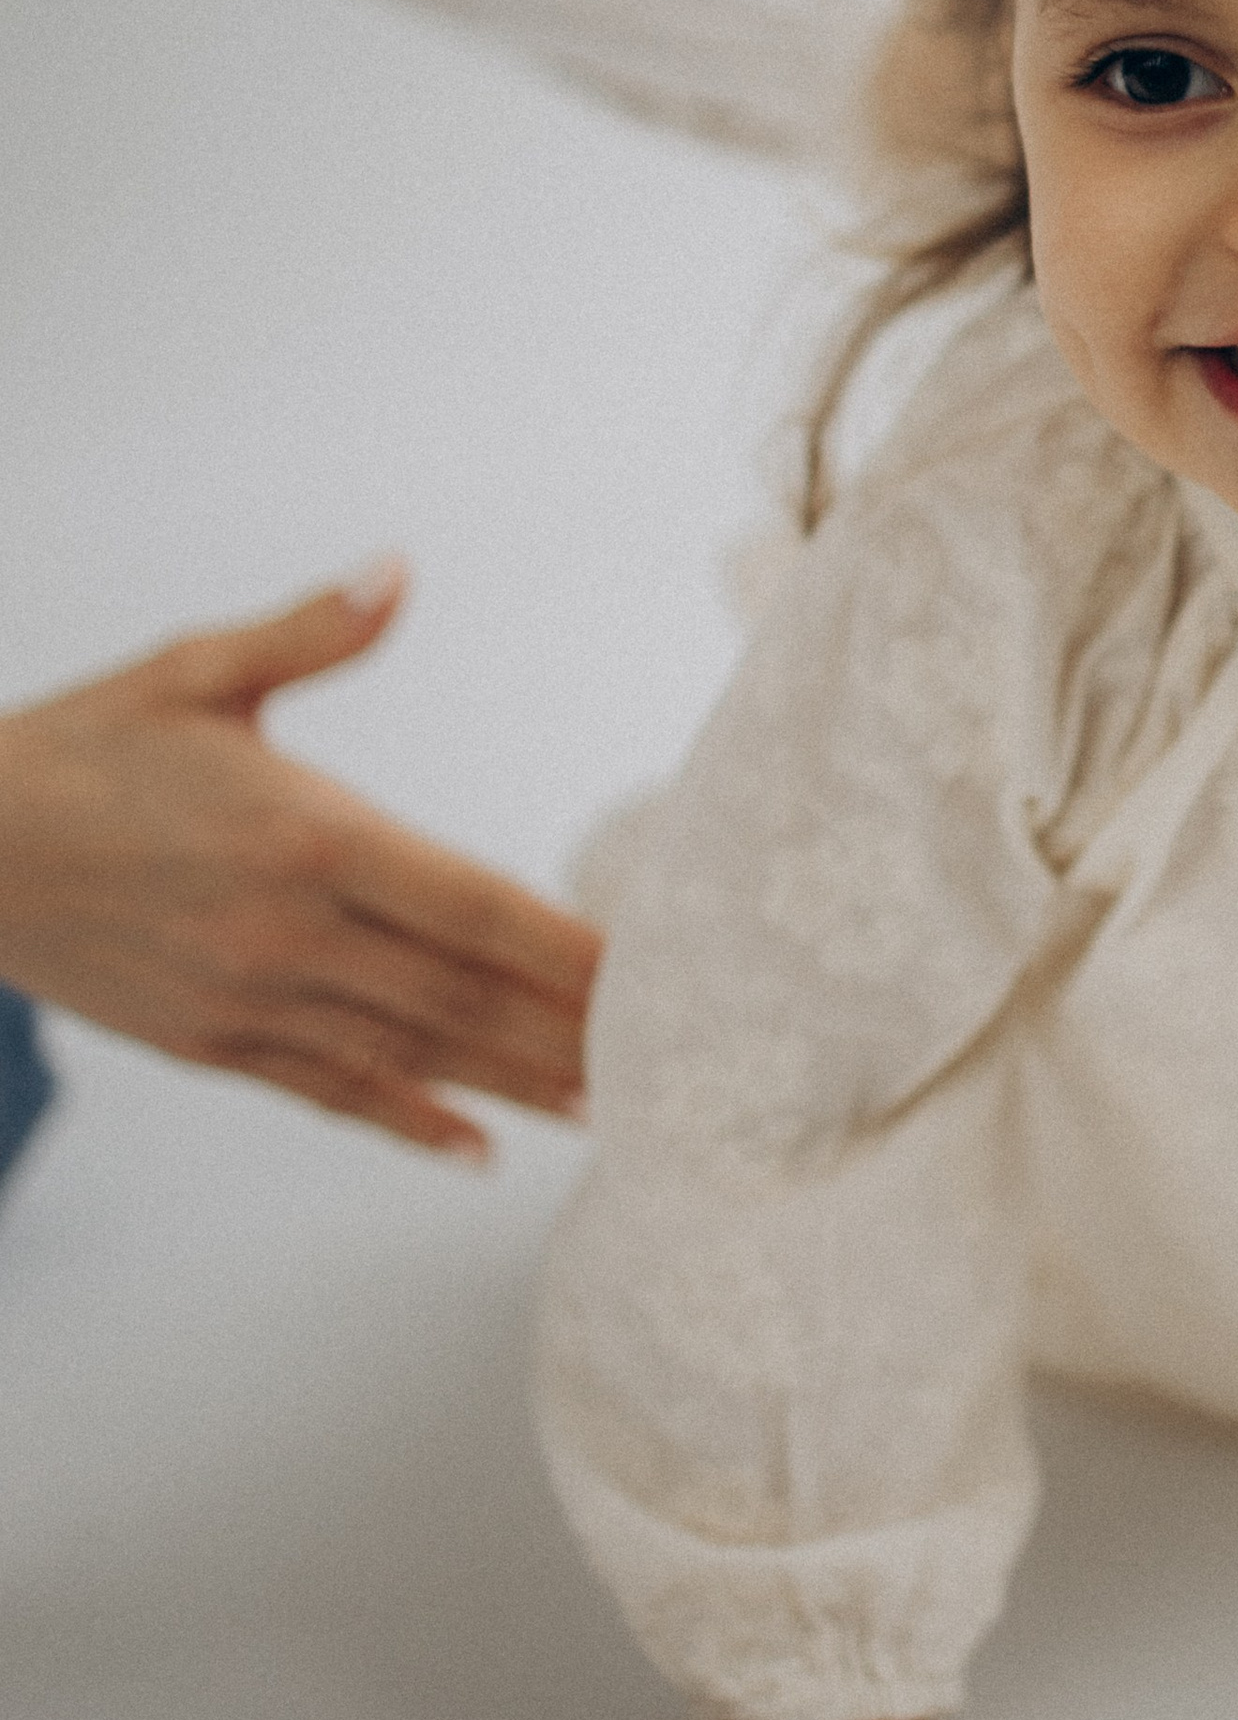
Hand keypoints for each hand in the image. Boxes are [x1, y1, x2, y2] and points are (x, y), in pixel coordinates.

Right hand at [0, 567, 598, 1154]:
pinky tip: (476, 1148)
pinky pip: (331, 1093)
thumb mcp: (194, 671)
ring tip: (610, 1111)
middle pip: (462, 993)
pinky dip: (409, 1122)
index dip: (566, 944)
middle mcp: (287, 932)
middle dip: (568, 1030)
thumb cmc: (84, 749)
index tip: (647, 966)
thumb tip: (398, 571)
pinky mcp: (212, 1044)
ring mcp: (249, 1001)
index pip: (471, 901)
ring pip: (412, 1055)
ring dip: (513, 1086)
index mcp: (305, 834)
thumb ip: (311, 631)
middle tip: (672, 1060)